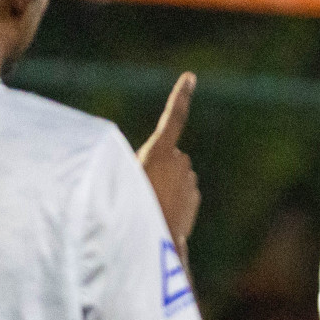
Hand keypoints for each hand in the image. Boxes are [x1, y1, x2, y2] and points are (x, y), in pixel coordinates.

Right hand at [138, 73, 198, 245]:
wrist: (157, 241)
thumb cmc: (132, 208)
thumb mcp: (123, 178)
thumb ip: (133, 163)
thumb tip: (142, 159)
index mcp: (161, 151)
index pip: (173, 118)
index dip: (180, 96)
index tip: (190, 78)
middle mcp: (180, 160)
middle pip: (166, 154)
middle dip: (157, 165)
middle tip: (141, 186)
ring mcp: (190, 178)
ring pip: (174, 173)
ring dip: (164, 182)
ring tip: (150, 201)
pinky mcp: (195, 194)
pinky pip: (181, 189)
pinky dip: (173, 196)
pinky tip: (162, 211)